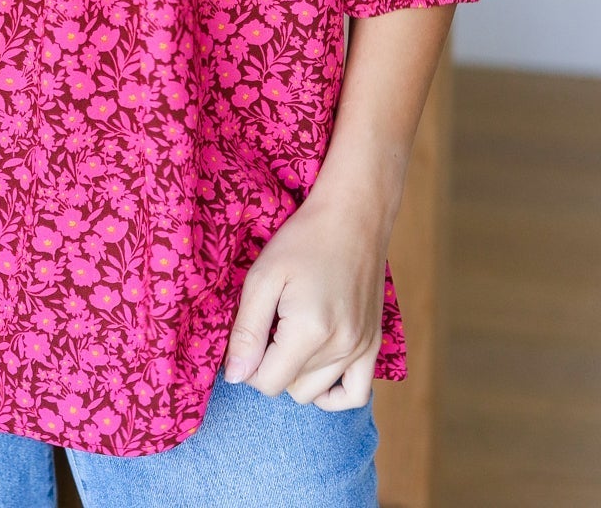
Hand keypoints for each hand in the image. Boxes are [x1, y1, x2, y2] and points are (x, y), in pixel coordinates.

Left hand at [222, 187, 386, 409]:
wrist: (353, 216)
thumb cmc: (303, 239)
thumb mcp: (263, 276)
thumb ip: (247, 330)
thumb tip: (235, 376)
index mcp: (309, 331)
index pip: (268, 383)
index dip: (248, 364)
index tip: (250, 333)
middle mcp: (340, 348)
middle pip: (291, 390)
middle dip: (271, 366)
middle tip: (270, 326)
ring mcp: (362, 349)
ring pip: (317, 394)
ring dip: (297, 374)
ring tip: (291, 336)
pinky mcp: (374, 345)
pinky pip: (356, 394)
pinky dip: (333, 393)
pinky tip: (316, 367)